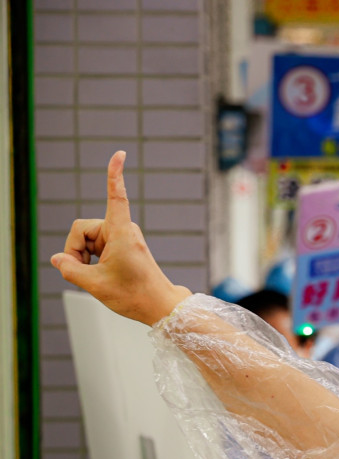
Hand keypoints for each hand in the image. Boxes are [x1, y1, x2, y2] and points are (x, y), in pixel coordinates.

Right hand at [50, 151, 190, 325]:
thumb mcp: (94, 285)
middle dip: (76, 251)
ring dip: (84, 257)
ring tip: (97, 277)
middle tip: (83, 274)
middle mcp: (123, 230)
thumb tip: (58, 258)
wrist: (160, 305)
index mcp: (120, 232)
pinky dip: (92, 260)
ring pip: (87, 240)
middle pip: (82, 229)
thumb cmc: (134, 295)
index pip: (116, 197)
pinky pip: (96, 247)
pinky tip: (98, 273)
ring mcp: (123, 237)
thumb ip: (70, 269)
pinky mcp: (123, 245)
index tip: (120, 153)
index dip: (115, 175)